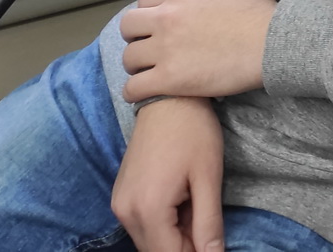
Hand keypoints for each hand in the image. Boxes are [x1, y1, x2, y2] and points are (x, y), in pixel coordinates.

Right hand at [111, 96, 222, 251]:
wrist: (168, 96)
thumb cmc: (193, 130)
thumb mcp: (207, 177)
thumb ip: (208, 224)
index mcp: (147, 209)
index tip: (212, 243)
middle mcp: (125, 212)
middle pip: (156, 251)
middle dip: (184, 245)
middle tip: (206, 222)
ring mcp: (119, 203)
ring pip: (149, 240)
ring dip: (174, 235)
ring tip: (194, 203)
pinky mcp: (120, 195)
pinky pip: (142, 224)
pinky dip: (163, 223)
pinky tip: (181, 199)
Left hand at [121, 0, 276, 100]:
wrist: (269, 43)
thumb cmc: (251, 8)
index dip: (149, 10)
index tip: (158, 21)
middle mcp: (166, 19)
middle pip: (128, 26)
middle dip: (135, 35)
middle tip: (149, 44)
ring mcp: (165, 50)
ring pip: (128, 58)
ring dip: (134, 64)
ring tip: (146, 69)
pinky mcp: (169, 80)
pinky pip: (134, 88)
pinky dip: (134, 91)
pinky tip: (144, 91)